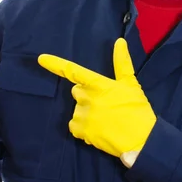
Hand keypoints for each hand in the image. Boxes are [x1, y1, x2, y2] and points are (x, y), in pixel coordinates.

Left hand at [38, 38, 155, 157]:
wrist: (141, 140)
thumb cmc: (137, 110)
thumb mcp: (131, 84)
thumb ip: (122, 62)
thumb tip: (119, 41)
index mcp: (97, 84)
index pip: (72, 71)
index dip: (55, 64)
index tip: (41, 58)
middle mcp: (86, 98)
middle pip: (77, 91)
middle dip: (87, 95)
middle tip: (106, 104)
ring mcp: (82, 115)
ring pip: (77, 109)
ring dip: (87, 113)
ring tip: (106, 120)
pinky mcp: (80, 131)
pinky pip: (74, 125)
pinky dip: (83, 128)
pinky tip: (98, 130)